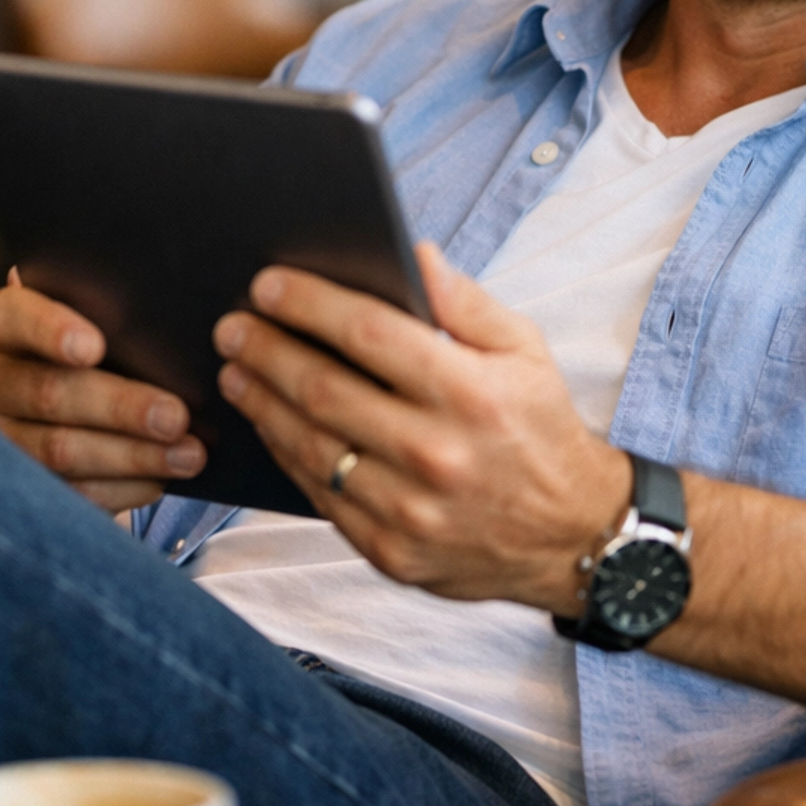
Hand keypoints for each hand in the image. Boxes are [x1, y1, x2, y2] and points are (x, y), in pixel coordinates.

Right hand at [0, 270, 206, 513]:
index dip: (52, 330)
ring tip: (188, 455)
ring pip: (59, 450)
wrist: (76, 410)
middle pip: (48, 393)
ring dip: (132, 455)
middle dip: (119, 407)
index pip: (15, 316)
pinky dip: (122, 488)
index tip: (94, 347)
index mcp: (5, 325)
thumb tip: (177, 342)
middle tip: (175, 417)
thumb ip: (121, 326)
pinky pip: (69, 491)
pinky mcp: (17, 485)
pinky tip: (160, 480)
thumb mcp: (102, 330)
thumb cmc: (101, 354)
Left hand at [211, 243, 631, 608]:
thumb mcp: (525, 351)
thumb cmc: (540, 429)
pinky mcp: (392, 552)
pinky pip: (321, 497)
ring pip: (311, 447)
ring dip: (262, 403)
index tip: (268, 284)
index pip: (370, 333)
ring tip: (235, 371)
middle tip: (232, 326)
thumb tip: (413, 253)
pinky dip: (287, 455)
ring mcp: (410, 510)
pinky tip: (270, 424)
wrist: (572, 537)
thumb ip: (465, 302)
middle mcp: (437, 453)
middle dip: (267, 350)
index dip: (310, 304)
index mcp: (470, 393)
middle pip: (324, 390)